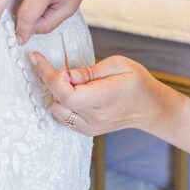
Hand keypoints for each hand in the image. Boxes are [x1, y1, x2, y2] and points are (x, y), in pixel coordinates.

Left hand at [29, 51, 170, 135]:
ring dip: (55, 93)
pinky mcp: (87, 130)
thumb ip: (89, 71)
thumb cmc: (138, 83)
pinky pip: (63, 117)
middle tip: (52, 65)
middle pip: (57, 102)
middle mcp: (95, 118)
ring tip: (66, 79)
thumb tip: (66, 74)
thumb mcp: (119, 65)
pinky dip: (61, 103)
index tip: (37, 58)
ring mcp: (90, 127)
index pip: (66, 93)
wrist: (151, 108)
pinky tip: (71, 91)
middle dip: (49, 81)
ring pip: (57, 111)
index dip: (48, 76)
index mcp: (104, 98)